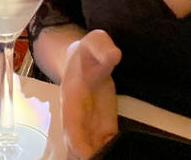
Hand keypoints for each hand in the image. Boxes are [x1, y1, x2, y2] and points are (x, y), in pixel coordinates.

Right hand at [60, 30, 121, 158]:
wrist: (82, 59)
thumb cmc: (86, 52)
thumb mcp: (95, 42)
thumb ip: (102, 47)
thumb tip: (114, 54)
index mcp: (72, 97)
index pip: (71, 124)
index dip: (77, 141)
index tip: (85, 154)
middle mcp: (78, 115)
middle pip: (75, 145)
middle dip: (83, 156)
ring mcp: (89, 123)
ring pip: (88, 149)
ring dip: (96, 156)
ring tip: (109, 158)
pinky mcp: (102, 125)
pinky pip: (104, 145)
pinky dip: (109, 152)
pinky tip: (119, 155)